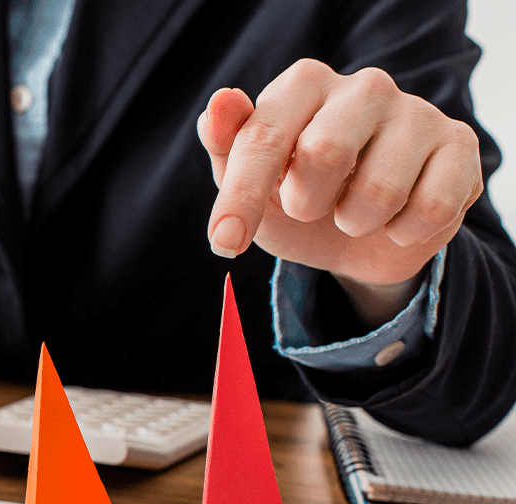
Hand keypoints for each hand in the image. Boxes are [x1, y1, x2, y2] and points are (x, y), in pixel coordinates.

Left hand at [198, 59, 482, 325]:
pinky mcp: (459, 146)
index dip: (241, 197)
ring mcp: (417, 113)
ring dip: (356, 224)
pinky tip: (396, 219)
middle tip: (311, 206)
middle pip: (325, 153)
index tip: (224, 242)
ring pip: (379, 193)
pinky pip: (429, 210)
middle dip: (307, 203)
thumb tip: (220, 102)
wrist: (357, 238)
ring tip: (354, 211)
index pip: (264, 136)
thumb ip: (226, 145)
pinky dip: (401, 234)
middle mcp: (365, 86)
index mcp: (304, 84)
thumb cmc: (295, 195)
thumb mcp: (248, 182)